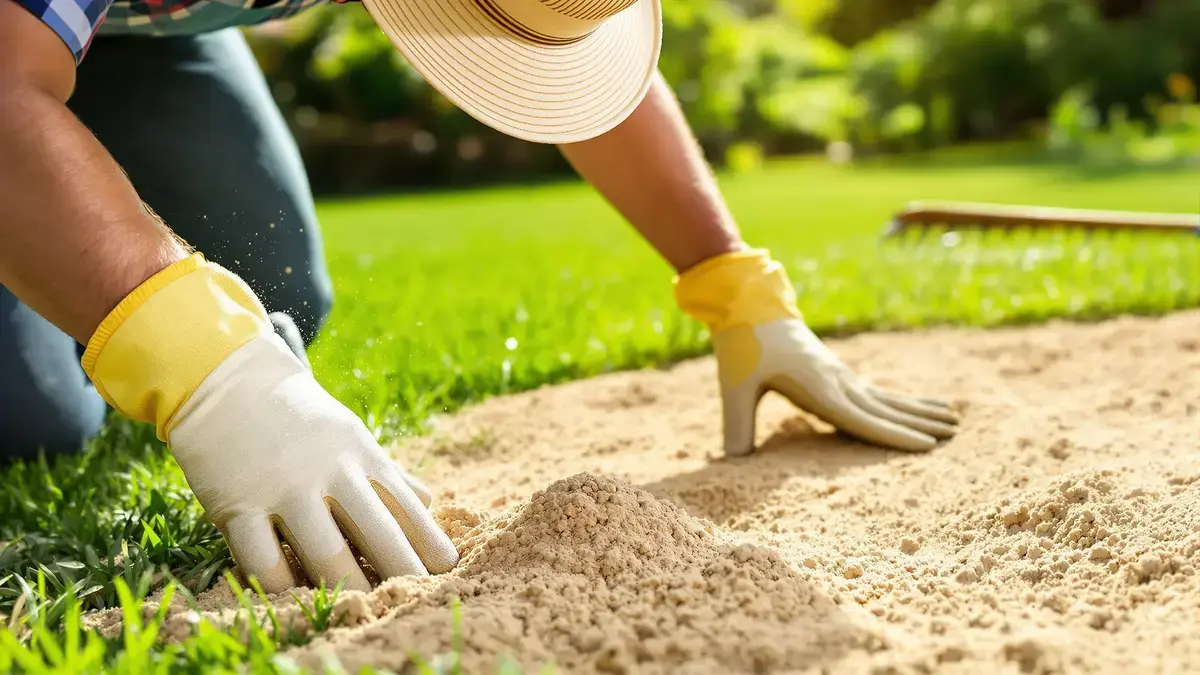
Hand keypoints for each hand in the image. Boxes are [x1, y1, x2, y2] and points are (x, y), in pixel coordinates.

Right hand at [169, 332, 458, 592]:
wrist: (228, 383)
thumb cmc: (300, 420)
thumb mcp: (350, 436)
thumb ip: (386, 474)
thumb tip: (430, 502)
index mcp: (361, 455)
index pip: (406, 505)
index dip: (428, 541)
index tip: (449, 570)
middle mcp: (328, 472)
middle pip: (376, 534)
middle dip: (401, 572)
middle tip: (416, 600)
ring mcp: (282, 489)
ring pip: (324, 554)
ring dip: (346, 588)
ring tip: (363, 610)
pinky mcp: (237, 507)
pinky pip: (263, 561)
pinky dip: (281, 587)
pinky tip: (296, 600)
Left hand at [675, 249, 958, 456]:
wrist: (749, 308)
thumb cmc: (742, 346)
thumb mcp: (735, 386)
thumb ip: (736, 425)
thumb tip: (734, 463)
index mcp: (819, 387)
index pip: (863, 418)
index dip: (894, 435)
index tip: (928, 447)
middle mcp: (838, 381)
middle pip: (886, 408)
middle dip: (921, 423)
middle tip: (957, 434)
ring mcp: (840, 376)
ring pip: (888, 398)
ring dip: (920, 410)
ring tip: (955, 419)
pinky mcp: (836, 373)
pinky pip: (876, 392)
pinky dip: (901, 403)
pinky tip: (919, 408)